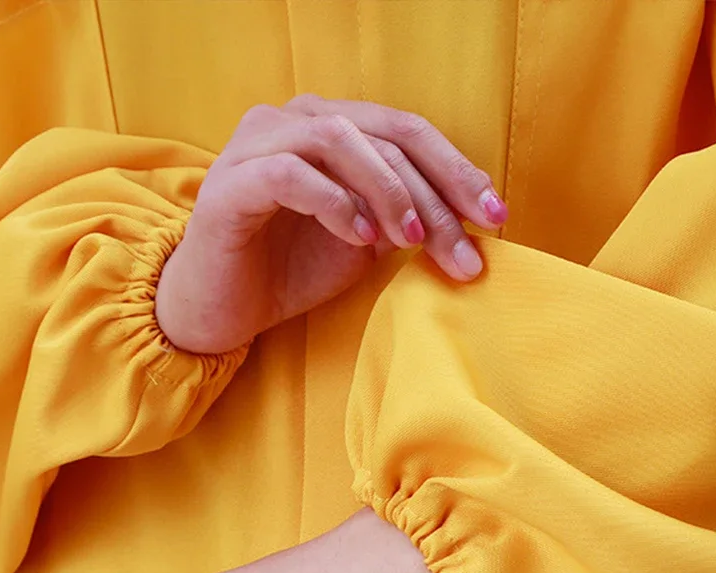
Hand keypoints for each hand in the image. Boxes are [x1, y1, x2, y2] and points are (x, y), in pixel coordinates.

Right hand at [155, 95, 507, 354]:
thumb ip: (404, 219)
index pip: (407, 134)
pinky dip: (334, 202)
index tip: (495, 218)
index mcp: (331, 128)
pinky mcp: (230, 183)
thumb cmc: (288, 271)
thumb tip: (467, 220)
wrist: (220, 310)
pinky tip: (359, 238)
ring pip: (340, 141)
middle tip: (467, 246)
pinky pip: (291, 174)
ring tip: (411, 241)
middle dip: (436, 191)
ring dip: (388, 192)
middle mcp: (295, 121)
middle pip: (385, 134)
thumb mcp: (363, 243)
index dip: (457, 171)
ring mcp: (258, 145)